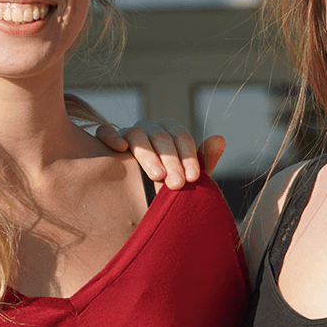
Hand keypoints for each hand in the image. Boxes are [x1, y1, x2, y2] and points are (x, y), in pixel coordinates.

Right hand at [95, 119, 224, 189]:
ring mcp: (128, 132)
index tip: (193, 178)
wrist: (141, 198)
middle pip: (161, 137)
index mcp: (171, 132)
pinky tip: (120, 149)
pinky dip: (112, 136)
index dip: (189, 157)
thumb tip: (220, 139)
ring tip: (157, 176)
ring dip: (148, 155)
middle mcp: (150, 128)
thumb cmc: (167, 186)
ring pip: (137, 135)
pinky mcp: (108, 140)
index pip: (182, 137)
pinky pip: (106, 132)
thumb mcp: (187, 177)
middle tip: (177, 184)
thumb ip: (204, 160)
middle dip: (171, 161)